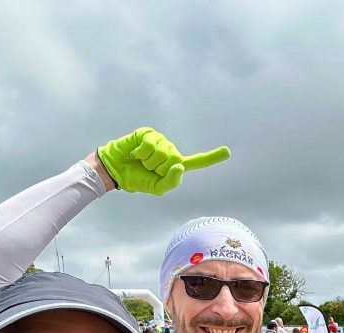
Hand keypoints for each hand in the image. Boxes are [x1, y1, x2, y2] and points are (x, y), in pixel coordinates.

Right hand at [96, 127, 229, 194]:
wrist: (117, 171)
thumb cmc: (138, 179)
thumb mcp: (157, 188)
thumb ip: (171, 181)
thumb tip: (180, 166)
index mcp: (176, 165)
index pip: (197, 162)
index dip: (212, 157)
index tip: (227, 152)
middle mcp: (171, 151)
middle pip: (174, 160)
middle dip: (158, 168)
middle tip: (147, 168)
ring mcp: (160, 141)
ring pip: (162, 152)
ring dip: (148, 161)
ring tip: (141, 161)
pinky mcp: (148, 133)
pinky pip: (150, 144)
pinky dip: (140, 153)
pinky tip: (135, 153)